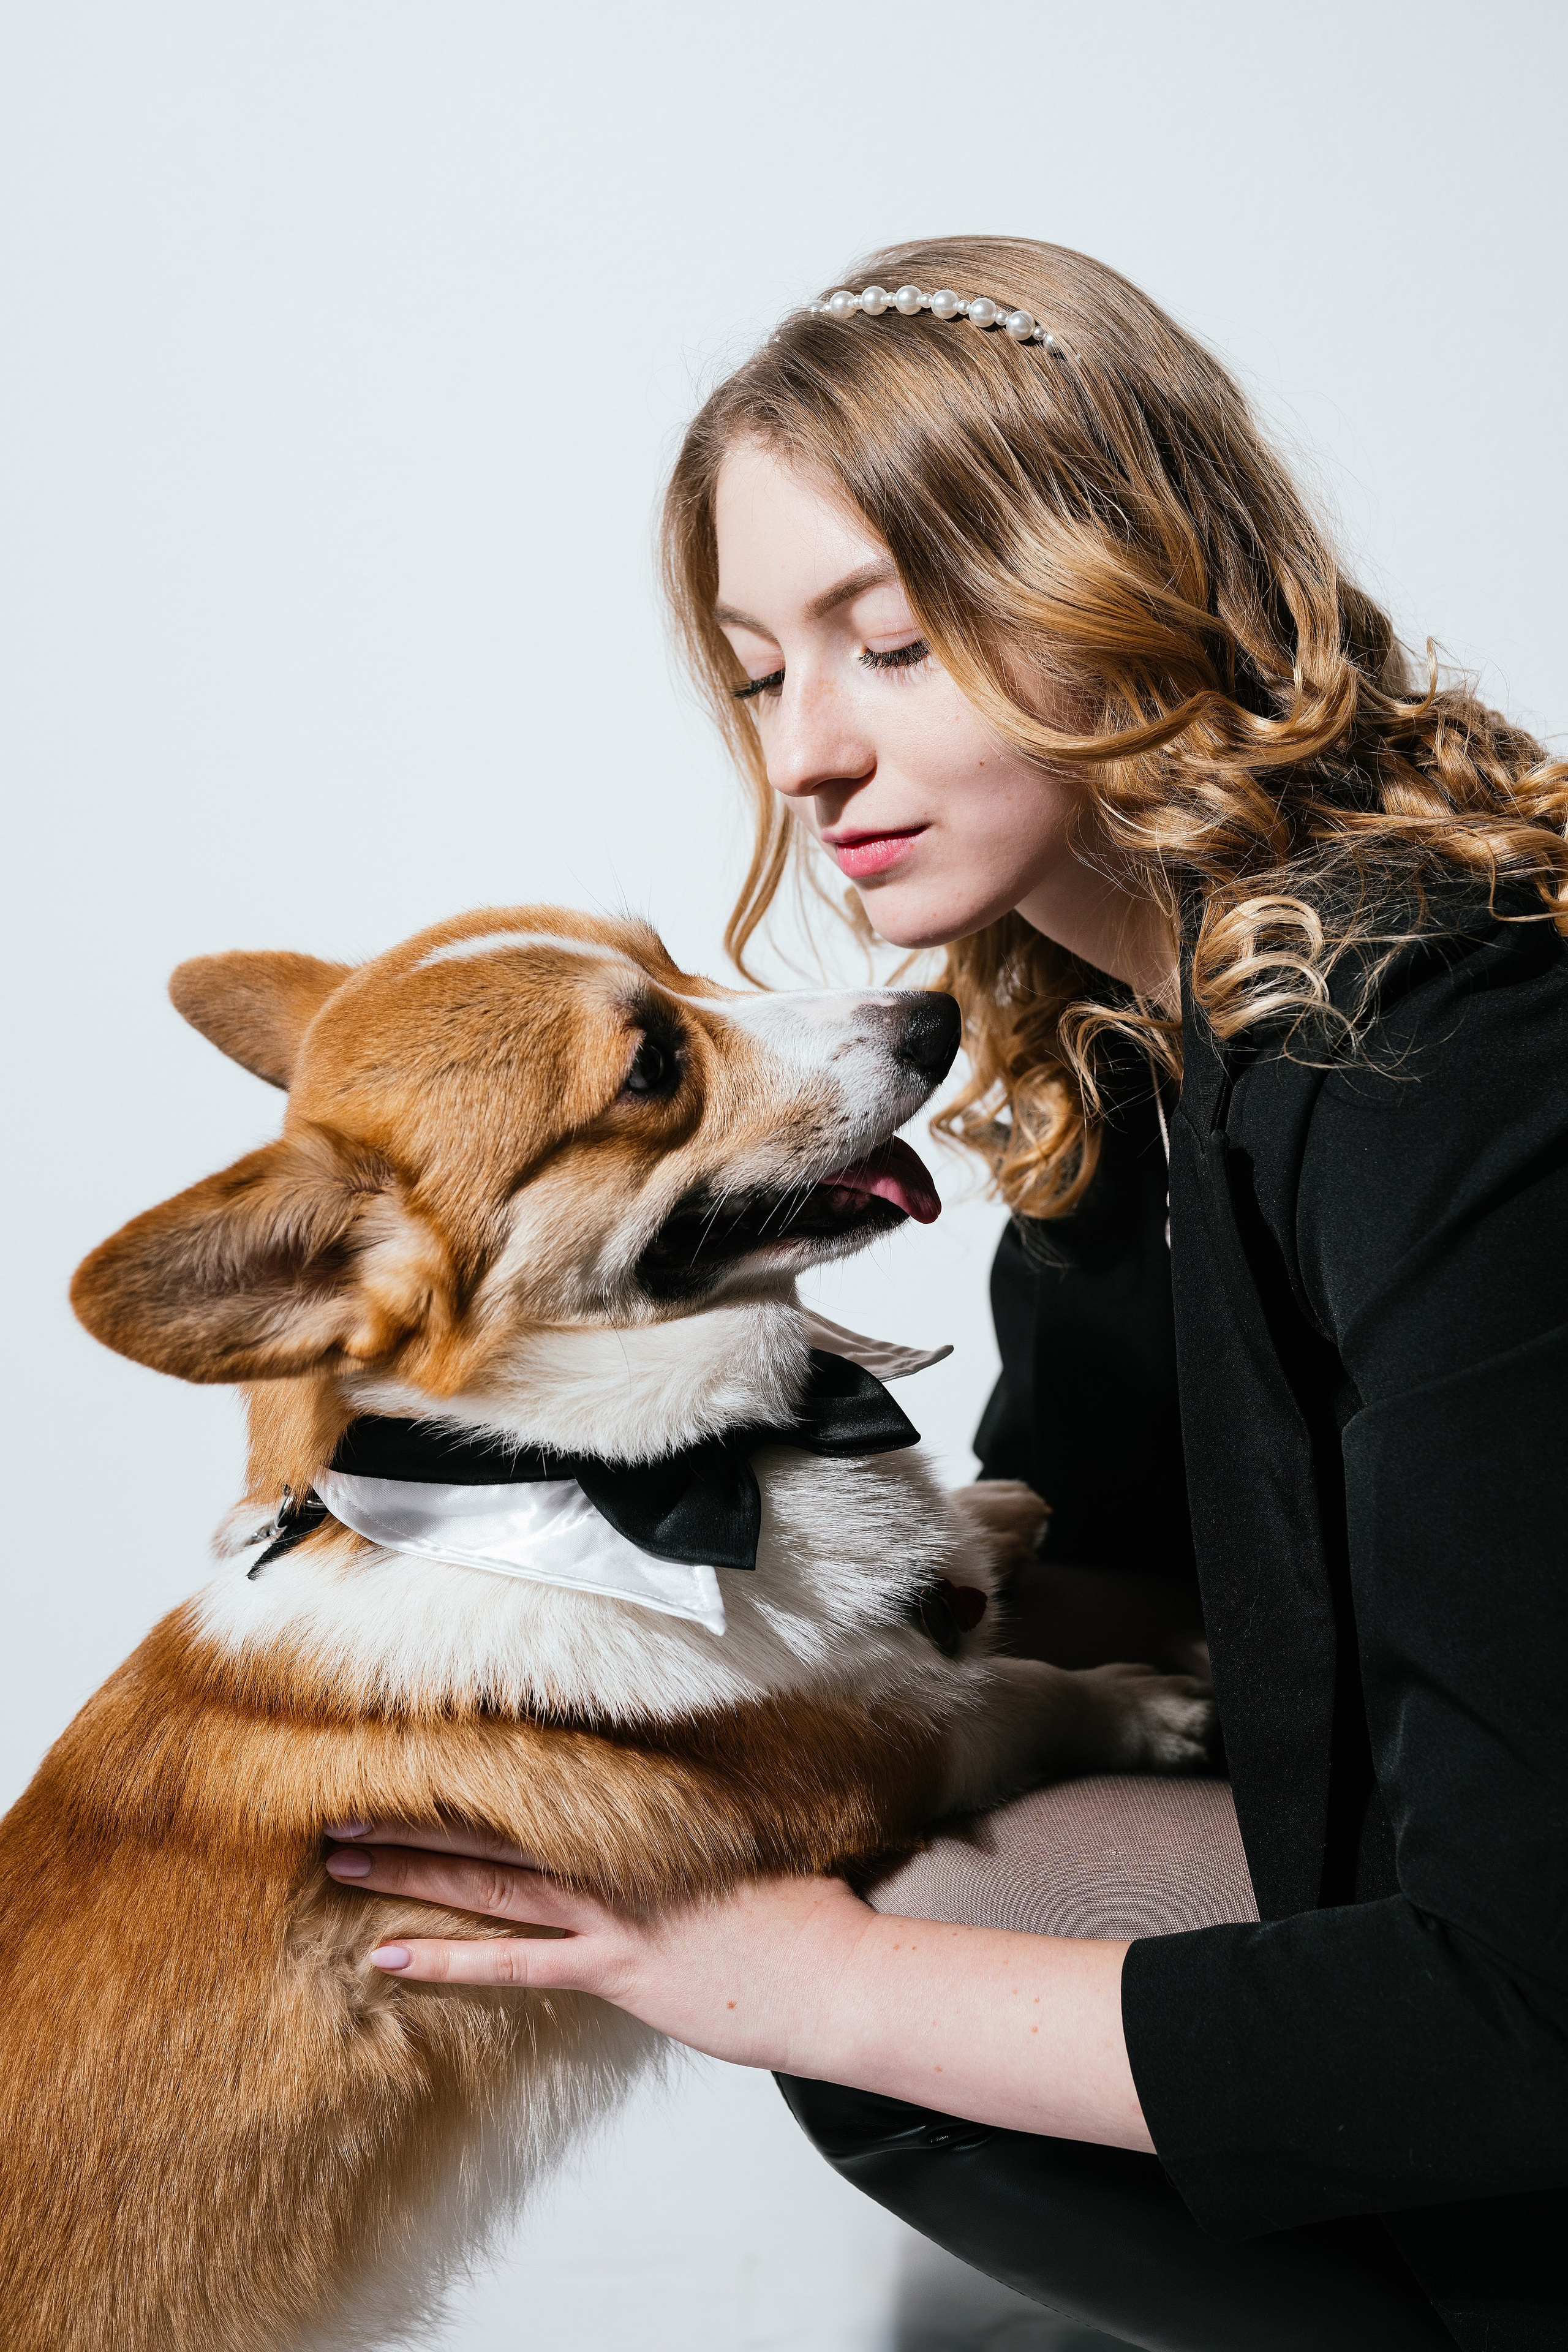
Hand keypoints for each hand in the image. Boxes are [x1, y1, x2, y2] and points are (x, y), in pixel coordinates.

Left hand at [323, 1821, 872, 2071]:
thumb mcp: (735, 1848)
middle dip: (414, 1813)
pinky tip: (390, 1956)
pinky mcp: (613, 1966)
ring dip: (412, 1869)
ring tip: (342, 1861)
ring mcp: (610, 1912)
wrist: (832, 1970)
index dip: (471, 1769)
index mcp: (639, 1819)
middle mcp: (614, 1856)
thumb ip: (679, 1828)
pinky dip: (448, 1958)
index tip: (411, 1751)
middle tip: (339, 1802)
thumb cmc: (797, 1914)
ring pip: (489, 1882)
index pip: (539, 1784)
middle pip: (495, 1824)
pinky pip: (515, 1962)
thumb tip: (639, 1809)